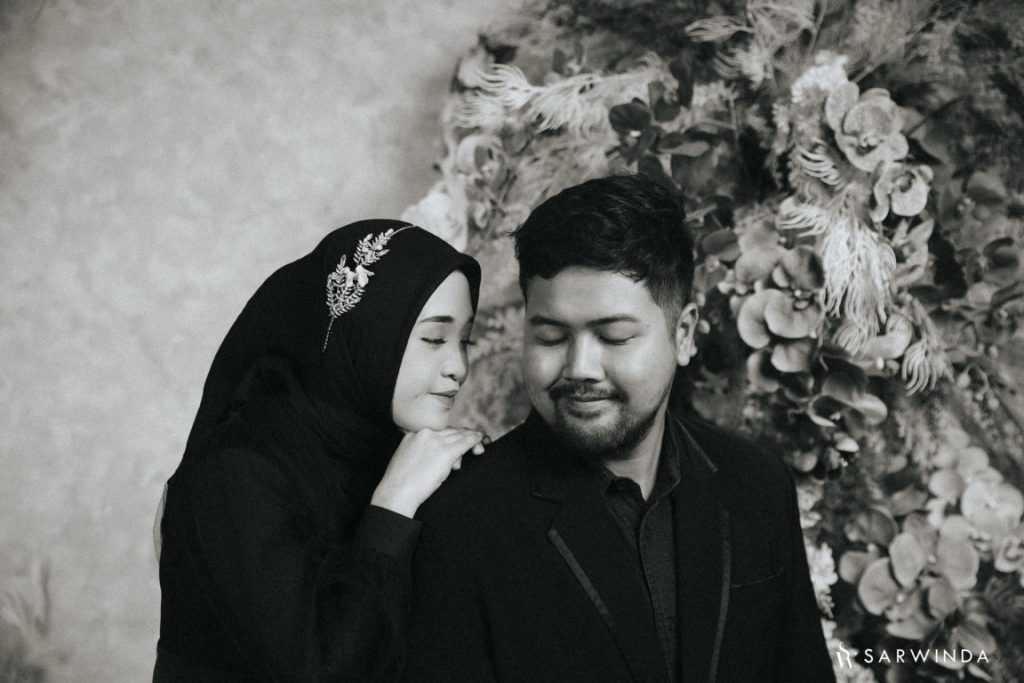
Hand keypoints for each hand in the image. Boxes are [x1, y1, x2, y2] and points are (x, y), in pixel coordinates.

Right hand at [370, 428, 486, 517]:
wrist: (396, 492)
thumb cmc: (399, 484)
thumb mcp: (406, 459)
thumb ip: (419, 453)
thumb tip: (432, 457)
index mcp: (414, 434)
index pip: (438, 431)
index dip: (451, 435)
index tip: (457, 439)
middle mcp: (425, 434)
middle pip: (450, 431)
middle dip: (463, 437)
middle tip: (474, 442)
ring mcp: (436, 442)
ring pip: (459, 436)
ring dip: (471, 439)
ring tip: (480, 443)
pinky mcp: (445, 452)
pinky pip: (465, 443)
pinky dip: (475, 440)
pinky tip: (481, 440)